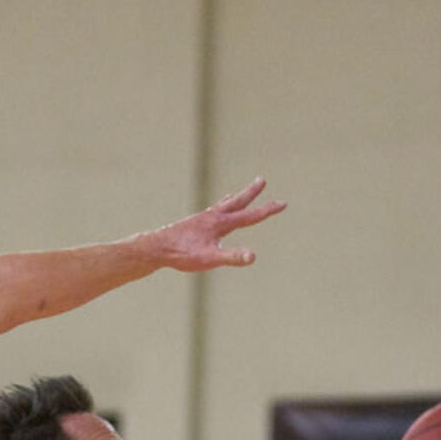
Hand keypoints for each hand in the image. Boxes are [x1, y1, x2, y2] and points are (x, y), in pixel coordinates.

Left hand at [147, 178, 286, 269]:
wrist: (157, 248)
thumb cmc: (183, 255)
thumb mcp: (210, 259)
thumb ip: (232, 257)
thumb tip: (253, 256)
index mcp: (221, 224)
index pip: (250, 216)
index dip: (268, 210)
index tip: (283, 203)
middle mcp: (213, 216)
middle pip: (237, 201)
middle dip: (252, 192)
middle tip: (263, 180)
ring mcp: (204, 218)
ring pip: (226, 204)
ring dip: (238, 197)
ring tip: (245, 190)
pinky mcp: (195, 223)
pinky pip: (214, 210)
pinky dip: (222, 206)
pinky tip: (220, 208)